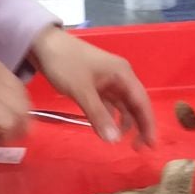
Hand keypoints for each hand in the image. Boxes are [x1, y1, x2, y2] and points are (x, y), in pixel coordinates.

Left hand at [31, 27, 156, 145]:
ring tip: (121, 141)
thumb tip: (114, 141)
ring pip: (123, 105)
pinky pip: (109, 104)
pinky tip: (106, 128)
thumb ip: (98, 116)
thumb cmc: (66, 63)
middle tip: (137, 148)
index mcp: (123, 74)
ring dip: (124, 122)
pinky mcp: (96, 85)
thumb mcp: (82, 91)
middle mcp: (120, 77)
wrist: (43, 44)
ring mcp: (108, 80)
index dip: (148, 124)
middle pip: (135, 104)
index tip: (151, 145)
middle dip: (139, 125)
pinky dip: (110, 116)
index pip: (142, 102)